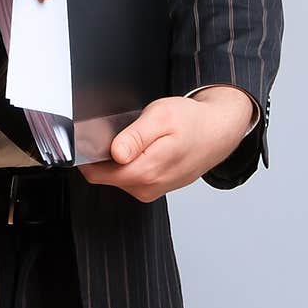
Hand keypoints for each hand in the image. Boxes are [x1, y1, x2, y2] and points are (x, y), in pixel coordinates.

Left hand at [77, 86, 254, 202]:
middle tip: (124, 130)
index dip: (88, 154)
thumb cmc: (192, 122)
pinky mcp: (155, 188)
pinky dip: (132, 161)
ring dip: (120, 157)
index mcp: (146, 171)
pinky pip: (131, 177)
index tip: (91, 136)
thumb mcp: (161, 116)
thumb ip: (135, 136)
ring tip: (140, 137)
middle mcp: (148, 187)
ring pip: (117, 176)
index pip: (97, 173)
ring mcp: (151, 190)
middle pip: (105, 175)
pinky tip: (146, 147)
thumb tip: (116, 153)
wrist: (218, 132)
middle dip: (106, 153)